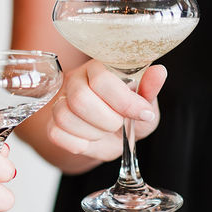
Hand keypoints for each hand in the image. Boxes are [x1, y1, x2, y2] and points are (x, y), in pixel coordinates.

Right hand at [47, 60, 166, 161]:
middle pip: (80, 99)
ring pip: (65, 116)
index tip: (143, 114)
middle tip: (119, 123)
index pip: (103, 80)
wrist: (116, 138)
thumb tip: (159, 71)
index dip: (124, 102)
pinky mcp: (52, 123)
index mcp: (99, 67)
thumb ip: (150, 88)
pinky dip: (78, 143)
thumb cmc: (131, 116)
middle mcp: (76, 79)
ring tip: (105, 131)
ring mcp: (60, 101)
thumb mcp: (147, 103)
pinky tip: (91, 139)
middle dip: (107, 120)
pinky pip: (56, 133)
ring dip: (93, 132)